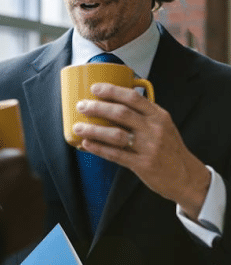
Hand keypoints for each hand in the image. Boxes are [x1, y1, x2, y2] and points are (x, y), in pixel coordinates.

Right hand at [0, 112, 44, 253]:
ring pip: (23, 198)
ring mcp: (37, 206)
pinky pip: (27, 219)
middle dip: (3, 182)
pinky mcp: (36, 229)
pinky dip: (16, 220)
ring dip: (12, 201)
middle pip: (18, 177)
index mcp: (17, 160)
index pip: (8, 157)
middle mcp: (34, 180)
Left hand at [73, 82, 210, 219]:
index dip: (112, 91)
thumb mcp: (162, 125)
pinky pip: (115, 155)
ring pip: (116, 135)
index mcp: (158, 115)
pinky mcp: (143, 165)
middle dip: (98, 108)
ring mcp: (149, 147)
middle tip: (81, 106)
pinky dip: (98, 149)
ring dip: (93, 130)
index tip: (94, 88)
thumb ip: (142, 114)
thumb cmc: (168, 147)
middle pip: (121, 113)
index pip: (133, 97)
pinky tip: (86, 144)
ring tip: (77, 127)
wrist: (186, 176)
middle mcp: (155, 129)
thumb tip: (111, 102)